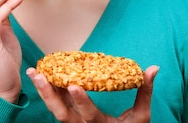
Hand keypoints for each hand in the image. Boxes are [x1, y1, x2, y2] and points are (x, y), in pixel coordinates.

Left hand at [26, 65, 158, 121]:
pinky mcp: (69, 117)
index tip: (73, 85)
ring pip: (54, 108)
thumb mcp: (140, 118)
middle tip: (39, 75)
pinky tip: (41, 74)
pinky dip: (48, 90)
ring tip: (33, 72)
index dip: (81, 100)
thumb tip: (154, 68)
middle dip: (48, 94)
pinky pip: (56, 104)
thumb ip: (145, 93)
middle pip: (61, 113)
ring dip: (43, 90)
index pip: (88, 114)